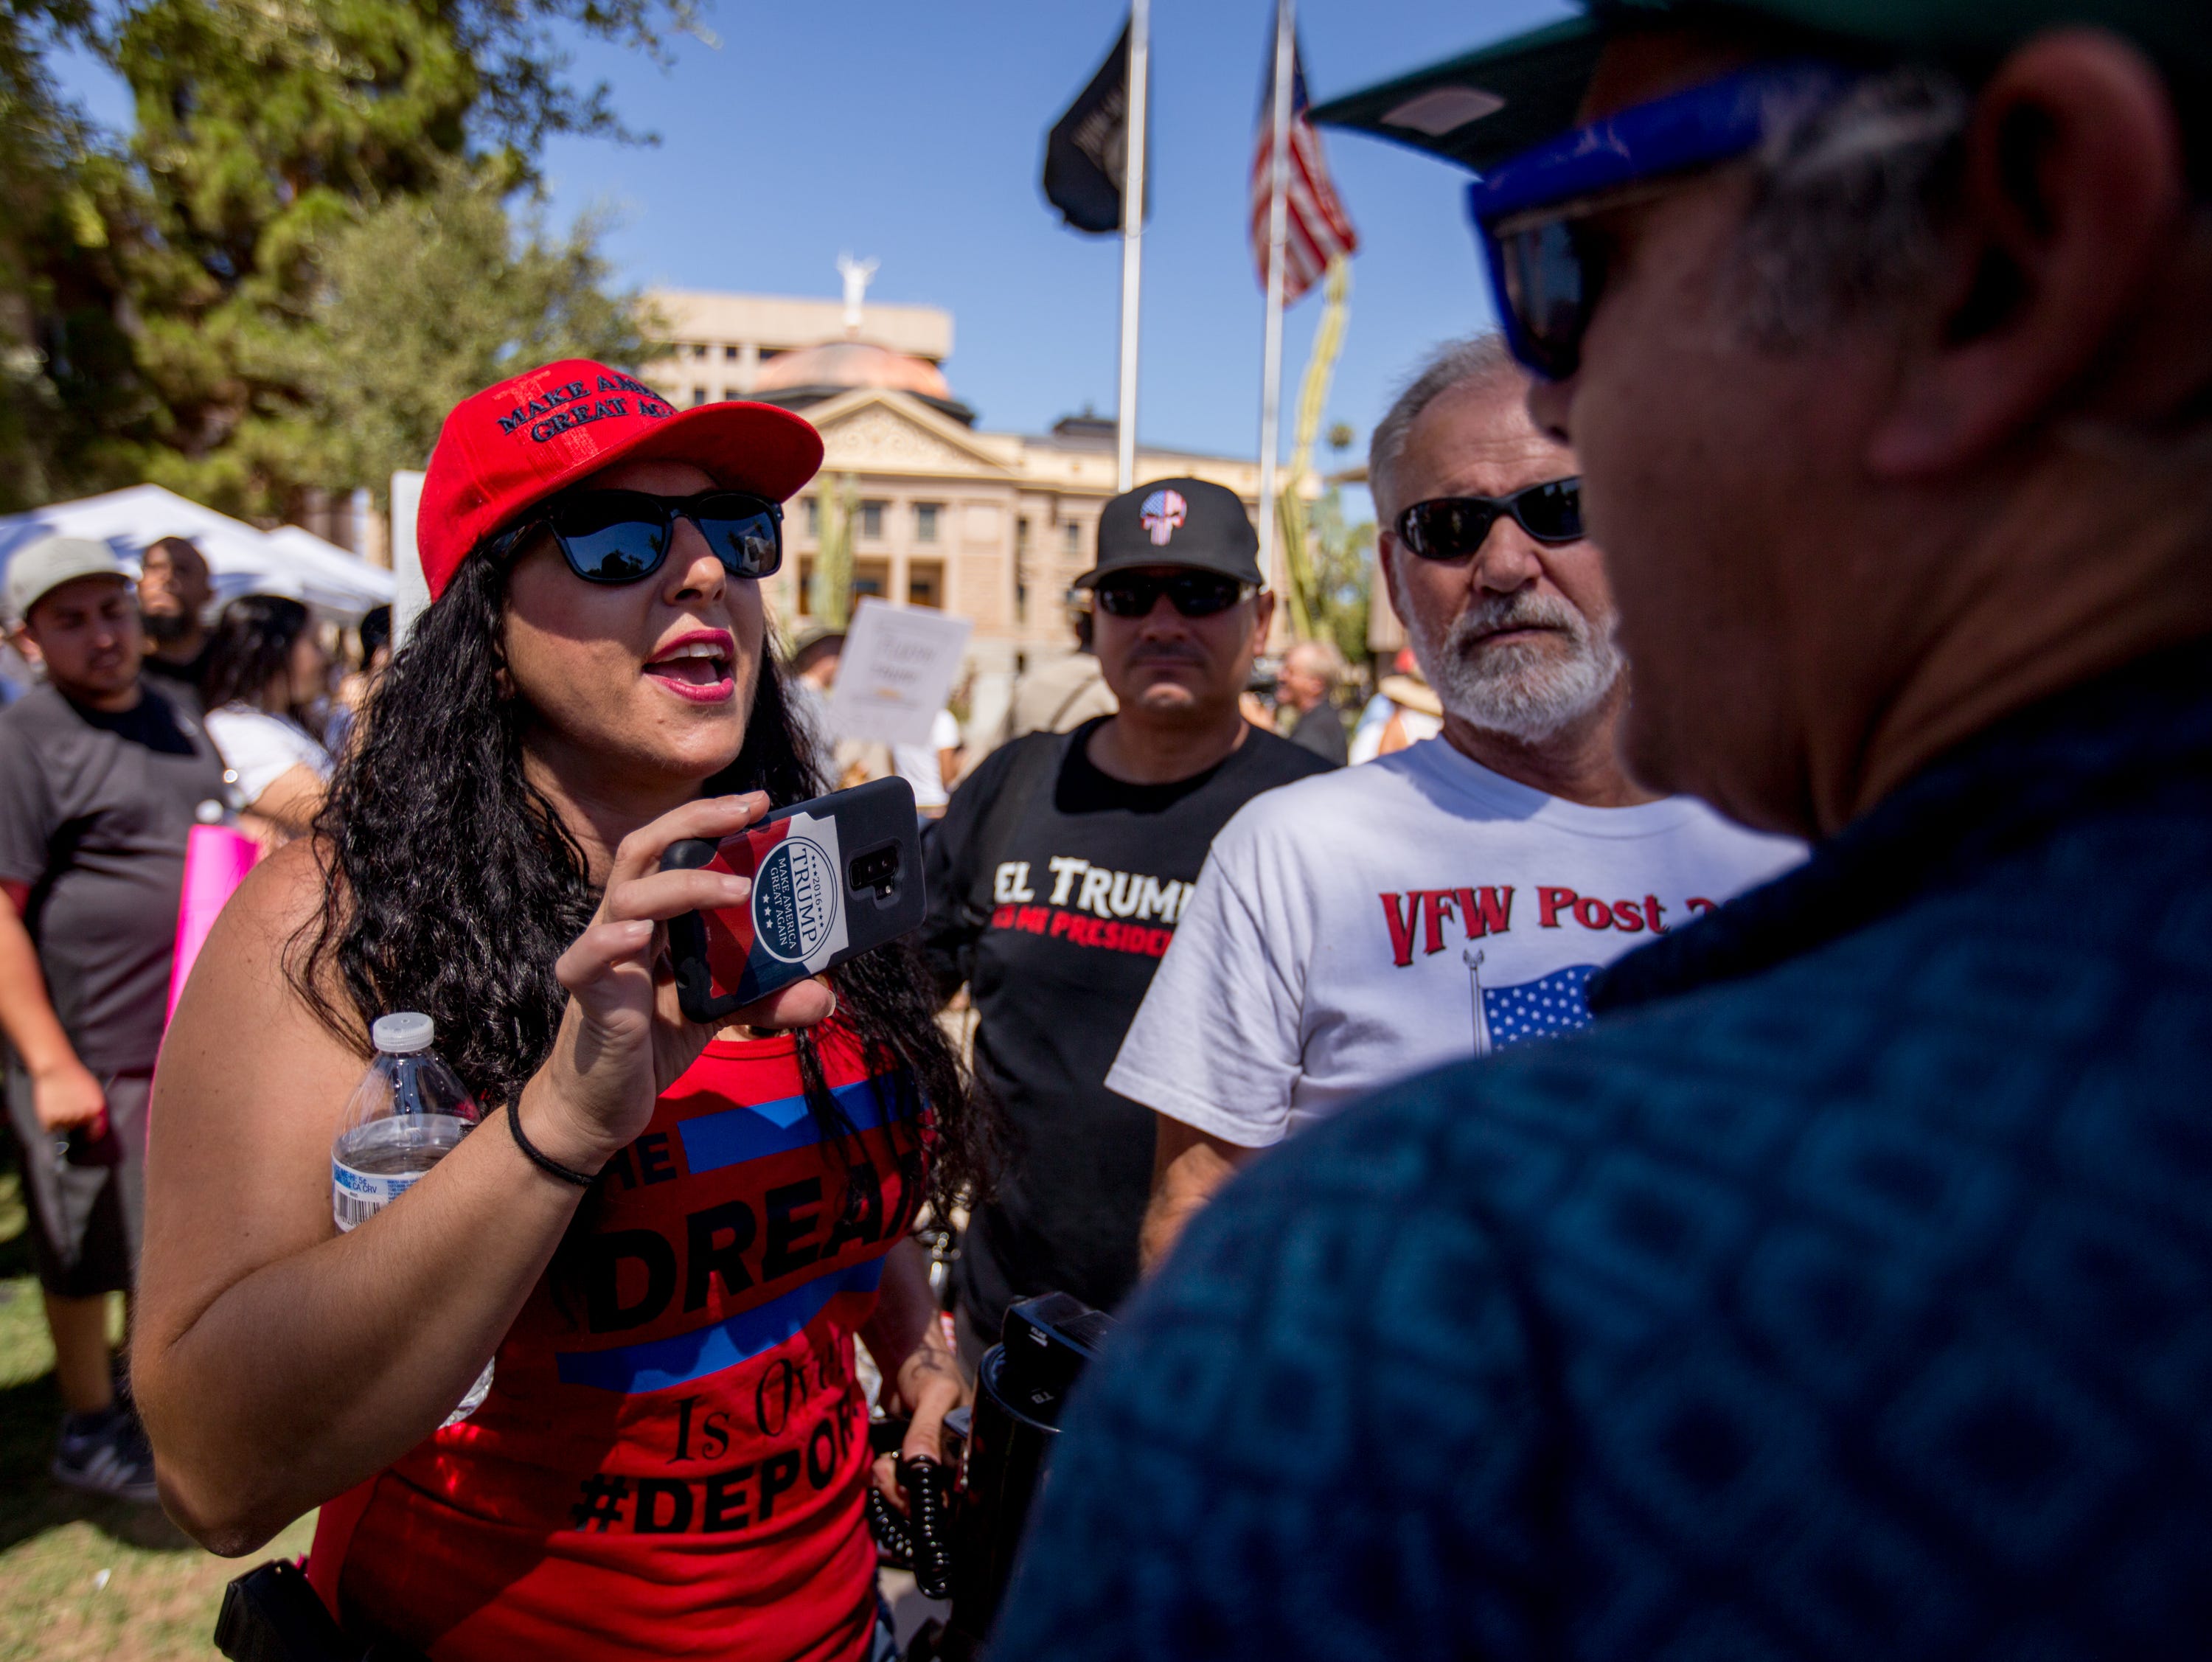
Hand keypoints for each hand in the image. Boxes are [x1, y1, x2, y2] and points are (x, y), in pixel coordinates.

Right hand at [32, 1059, 106, 1132]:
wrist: (56, 1068)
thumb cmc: (75, 1077)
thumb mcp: (93, 1091)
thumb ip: (95, 1108)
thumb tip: (97, 1125)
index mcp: (96, 1109)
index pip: (96, 1132)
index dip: (91, 1134)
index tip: (87, 1135)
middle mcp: (83, 1116)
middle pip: (77, 1127)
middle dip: (74, 1120)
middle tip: (68, 1105)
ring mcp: (65, 1118)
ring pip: (63, 1127)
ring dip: (60, 1120)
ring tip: (59, 1103)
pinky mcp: (49, 1119)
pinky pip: (50, 1128)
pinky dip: (49, 1121)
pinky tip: (51, 1107)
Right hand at [519, 793, 836, 1172]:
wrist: (600, 1106)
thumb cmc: (650, 1044)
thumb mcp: (719, 1014)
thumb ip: (765, 999)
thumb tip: (823, 995)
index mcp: (657, 919)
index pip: (676, 850)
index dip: (711, 821)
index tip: (760, 804)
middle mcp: (626, 924)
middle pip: (646, 849)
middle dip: (696, 822)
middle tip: (748, 811)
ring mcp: (603, 956)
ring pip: (628, 895)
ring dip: (683, 884)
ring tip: (736, 887)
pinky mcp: (588, 996)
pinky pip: (586, 959)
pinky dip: (610, 942)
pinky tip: (640, 936)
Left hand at [872, 1318, 967, 1515]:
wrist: (903, 1361)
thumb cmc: (930, 1371)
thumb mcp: (934, 1395)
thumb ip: (927, 1430)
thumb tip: (919, 1465)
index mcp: (969, 1450)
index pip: (957, 1491)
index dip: (933, 1500)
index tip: (910, 1494)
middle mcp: (951, 1462)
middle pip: (931, 1500)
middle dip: (904, 1497)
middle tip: (885, 1475)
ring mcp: (927, 1463)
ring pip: (910, 1496)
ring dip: (891, 1489)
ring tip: (880, 1467)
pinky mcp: (905, 1460)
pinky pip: (896, 1484)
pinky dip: (884, 1481)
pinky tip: (878, 1467)